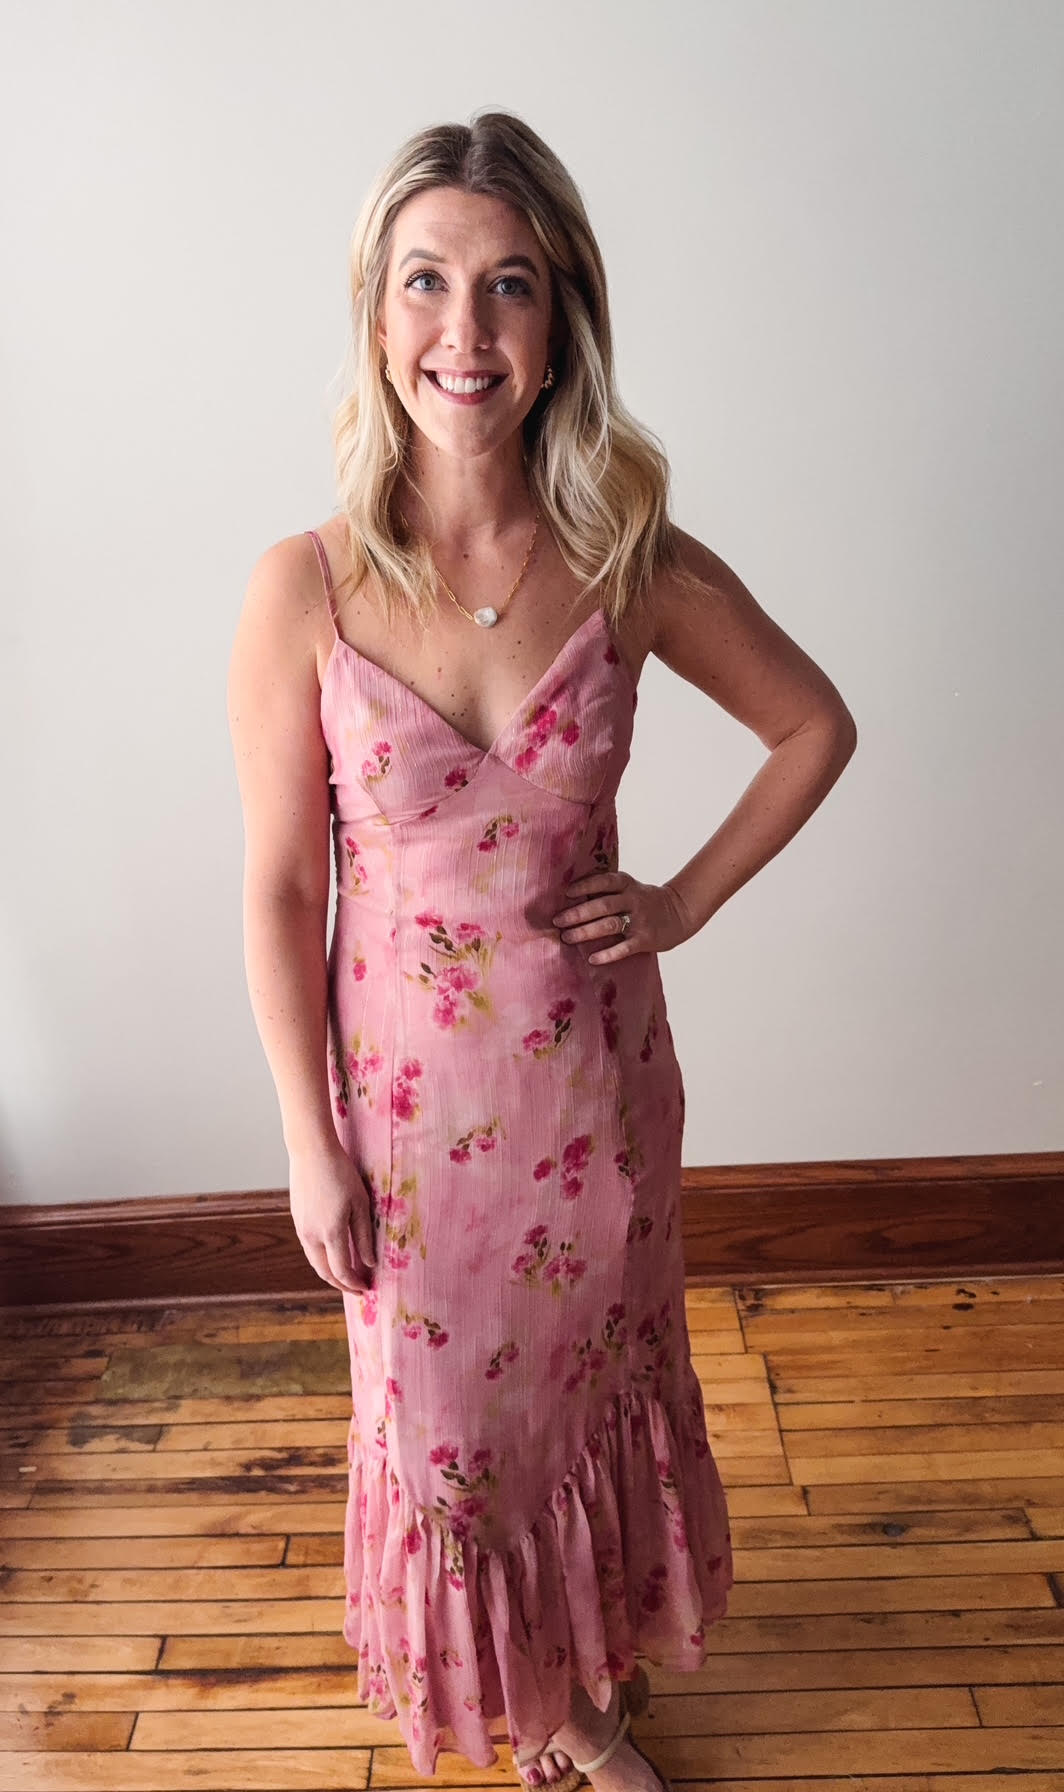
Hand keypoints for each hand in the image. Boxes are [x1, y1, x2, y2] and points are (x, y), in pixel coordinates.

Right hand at [288, 1141, 376, 1293]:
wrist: (311, 1152)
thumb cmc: (341, 1173)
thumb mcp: (361, 1203)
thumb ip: (365, 1236)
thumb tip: (370, 1263)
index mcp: (331, 1232)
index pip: (342, 1270)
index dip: (354, 1283)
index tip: (367, 1287)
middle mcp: (312, 1235)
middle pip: (325, 1272)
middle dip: (341, 1285)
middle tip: (357, 1289)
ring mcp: (301, 1228)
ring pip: (315, 1262)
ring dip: (330, 1273)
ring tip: (347, 1275)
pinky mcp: (297, 1220)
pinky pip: (309, 1248)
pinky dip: (322, 1259)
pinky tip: (333, 1254)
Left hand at [551, 871, 693, 963]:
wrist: (680, 912)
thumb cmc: (645, 901)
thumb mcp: (630, 887)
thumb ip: (607, 890)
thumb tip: (569, 895)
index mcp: (627, 884)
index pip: (604, 881)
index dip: (585, 886)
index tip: (566, 893)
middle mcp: (633, 900)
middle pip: (602, 905)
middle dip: (577, 913)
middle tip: (557, 921)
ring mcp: (640, 920)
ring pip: (610, 925)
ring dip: (586, 932)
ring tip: (567, 938)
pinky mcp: (646, 939)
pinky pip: (624, 948)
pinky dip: (607, 954)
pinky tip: (592, 959)